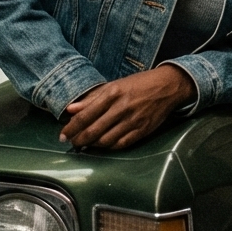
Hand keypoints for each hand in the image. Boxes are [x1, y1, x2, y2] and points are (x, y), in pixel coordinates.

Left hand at [59, 65, 196, 149]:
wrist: (168, 86)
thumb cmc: (139, 84)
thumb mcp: (114, 85)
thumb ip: (91, 98)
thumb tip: (70, 109)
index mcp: (112, 93)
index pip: (85, 116)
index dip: (71, 128)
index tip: (63, 135)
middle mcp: (121, 108)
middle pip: (93, 131)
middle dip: (79, 140)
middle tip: (72, 142)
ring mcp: (133, 120)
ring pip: (106, 140)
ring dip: (92, 145)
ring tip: (86, 144)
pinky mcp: (142, 130)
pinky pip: (121, 144)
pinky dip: (109, 147)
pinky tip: (103, 144)